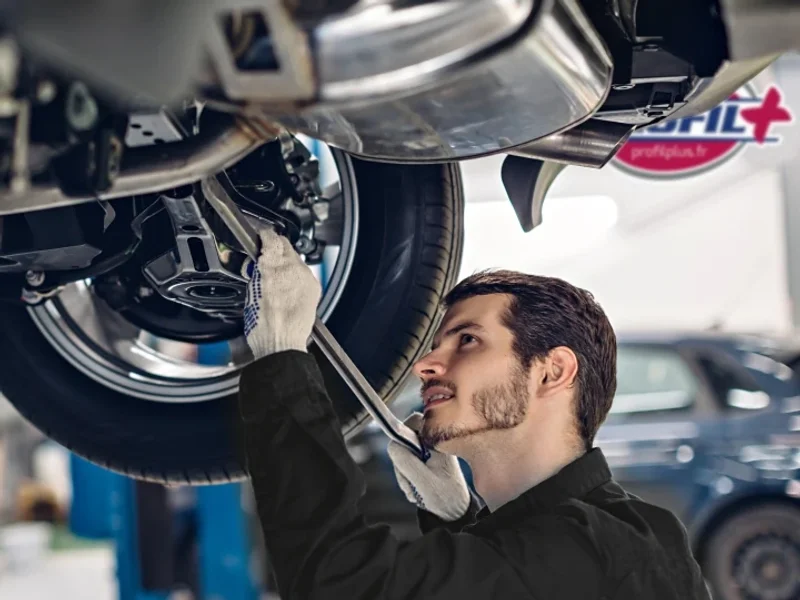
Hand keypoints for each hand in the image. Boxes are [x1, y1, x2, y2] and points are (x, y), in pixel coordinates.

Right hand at [242, 228, 321, 358]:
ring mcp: (306, 278)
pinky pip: (304, 272)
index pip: (271, 238)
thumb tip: (260, 262)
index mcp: (272, 268)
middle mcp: (292, 269)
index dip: (264, 235)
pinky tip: (287, 285)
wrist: (282, 344)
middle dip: (275, 247)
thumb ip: (258, 272)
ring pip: (296, 258)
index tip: (261, 236)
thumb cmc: (263, 326)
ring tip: (276, 275)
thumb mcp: (250, 292)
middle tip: (266, 254)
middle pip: (286, 245)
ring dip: (286, 261)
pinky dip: (295, 274)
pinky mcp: (314, 287)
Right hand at [386, 413, 470, 520]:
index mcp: (438, 441)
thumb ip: (404, 460)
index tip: (402, 453)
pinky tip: (417, 487)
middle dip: (402, 461)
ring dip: (404, 472)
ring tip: (416, 487)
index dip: (402, 435)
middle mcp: (433, 442)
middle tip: (410, 479)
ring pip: (403, 453)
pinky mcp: (425, 461)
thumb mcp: (422, 479)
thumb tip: (392, 444)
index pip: (413, 421)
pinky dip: (407, 476)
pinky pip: (406, 463)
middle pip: (404, 439)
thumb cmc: (445, 496)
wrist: (453, 511)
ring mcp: (428, 451)